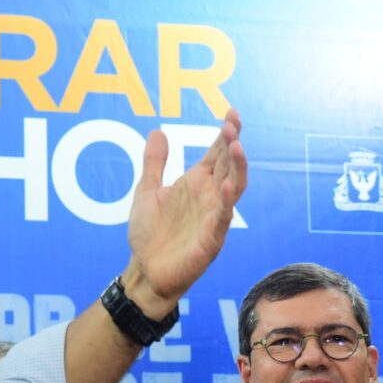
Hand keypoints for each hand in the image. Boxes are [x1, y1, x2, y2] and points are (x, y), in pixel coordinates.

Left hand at [123, 108, 245, 315]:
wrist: (145, 269)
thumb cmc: (150, 233)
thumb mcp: (147, 191)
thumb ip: (154, 163)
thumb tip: (158, 131)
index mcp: (196, 184)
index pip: (217, 154)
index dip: (226, 134)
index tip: (231, 112)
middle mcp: (209, 197)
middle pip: (228, 166)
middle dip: (232, 145)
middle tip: (232, 125)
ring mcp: (213, 218)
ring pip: (233, 189)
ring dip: (237, 168)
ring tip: (236, 147)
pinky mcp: (210, 240)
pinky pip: (222, 219)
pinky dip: (225, 202)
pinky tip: (225, 186)